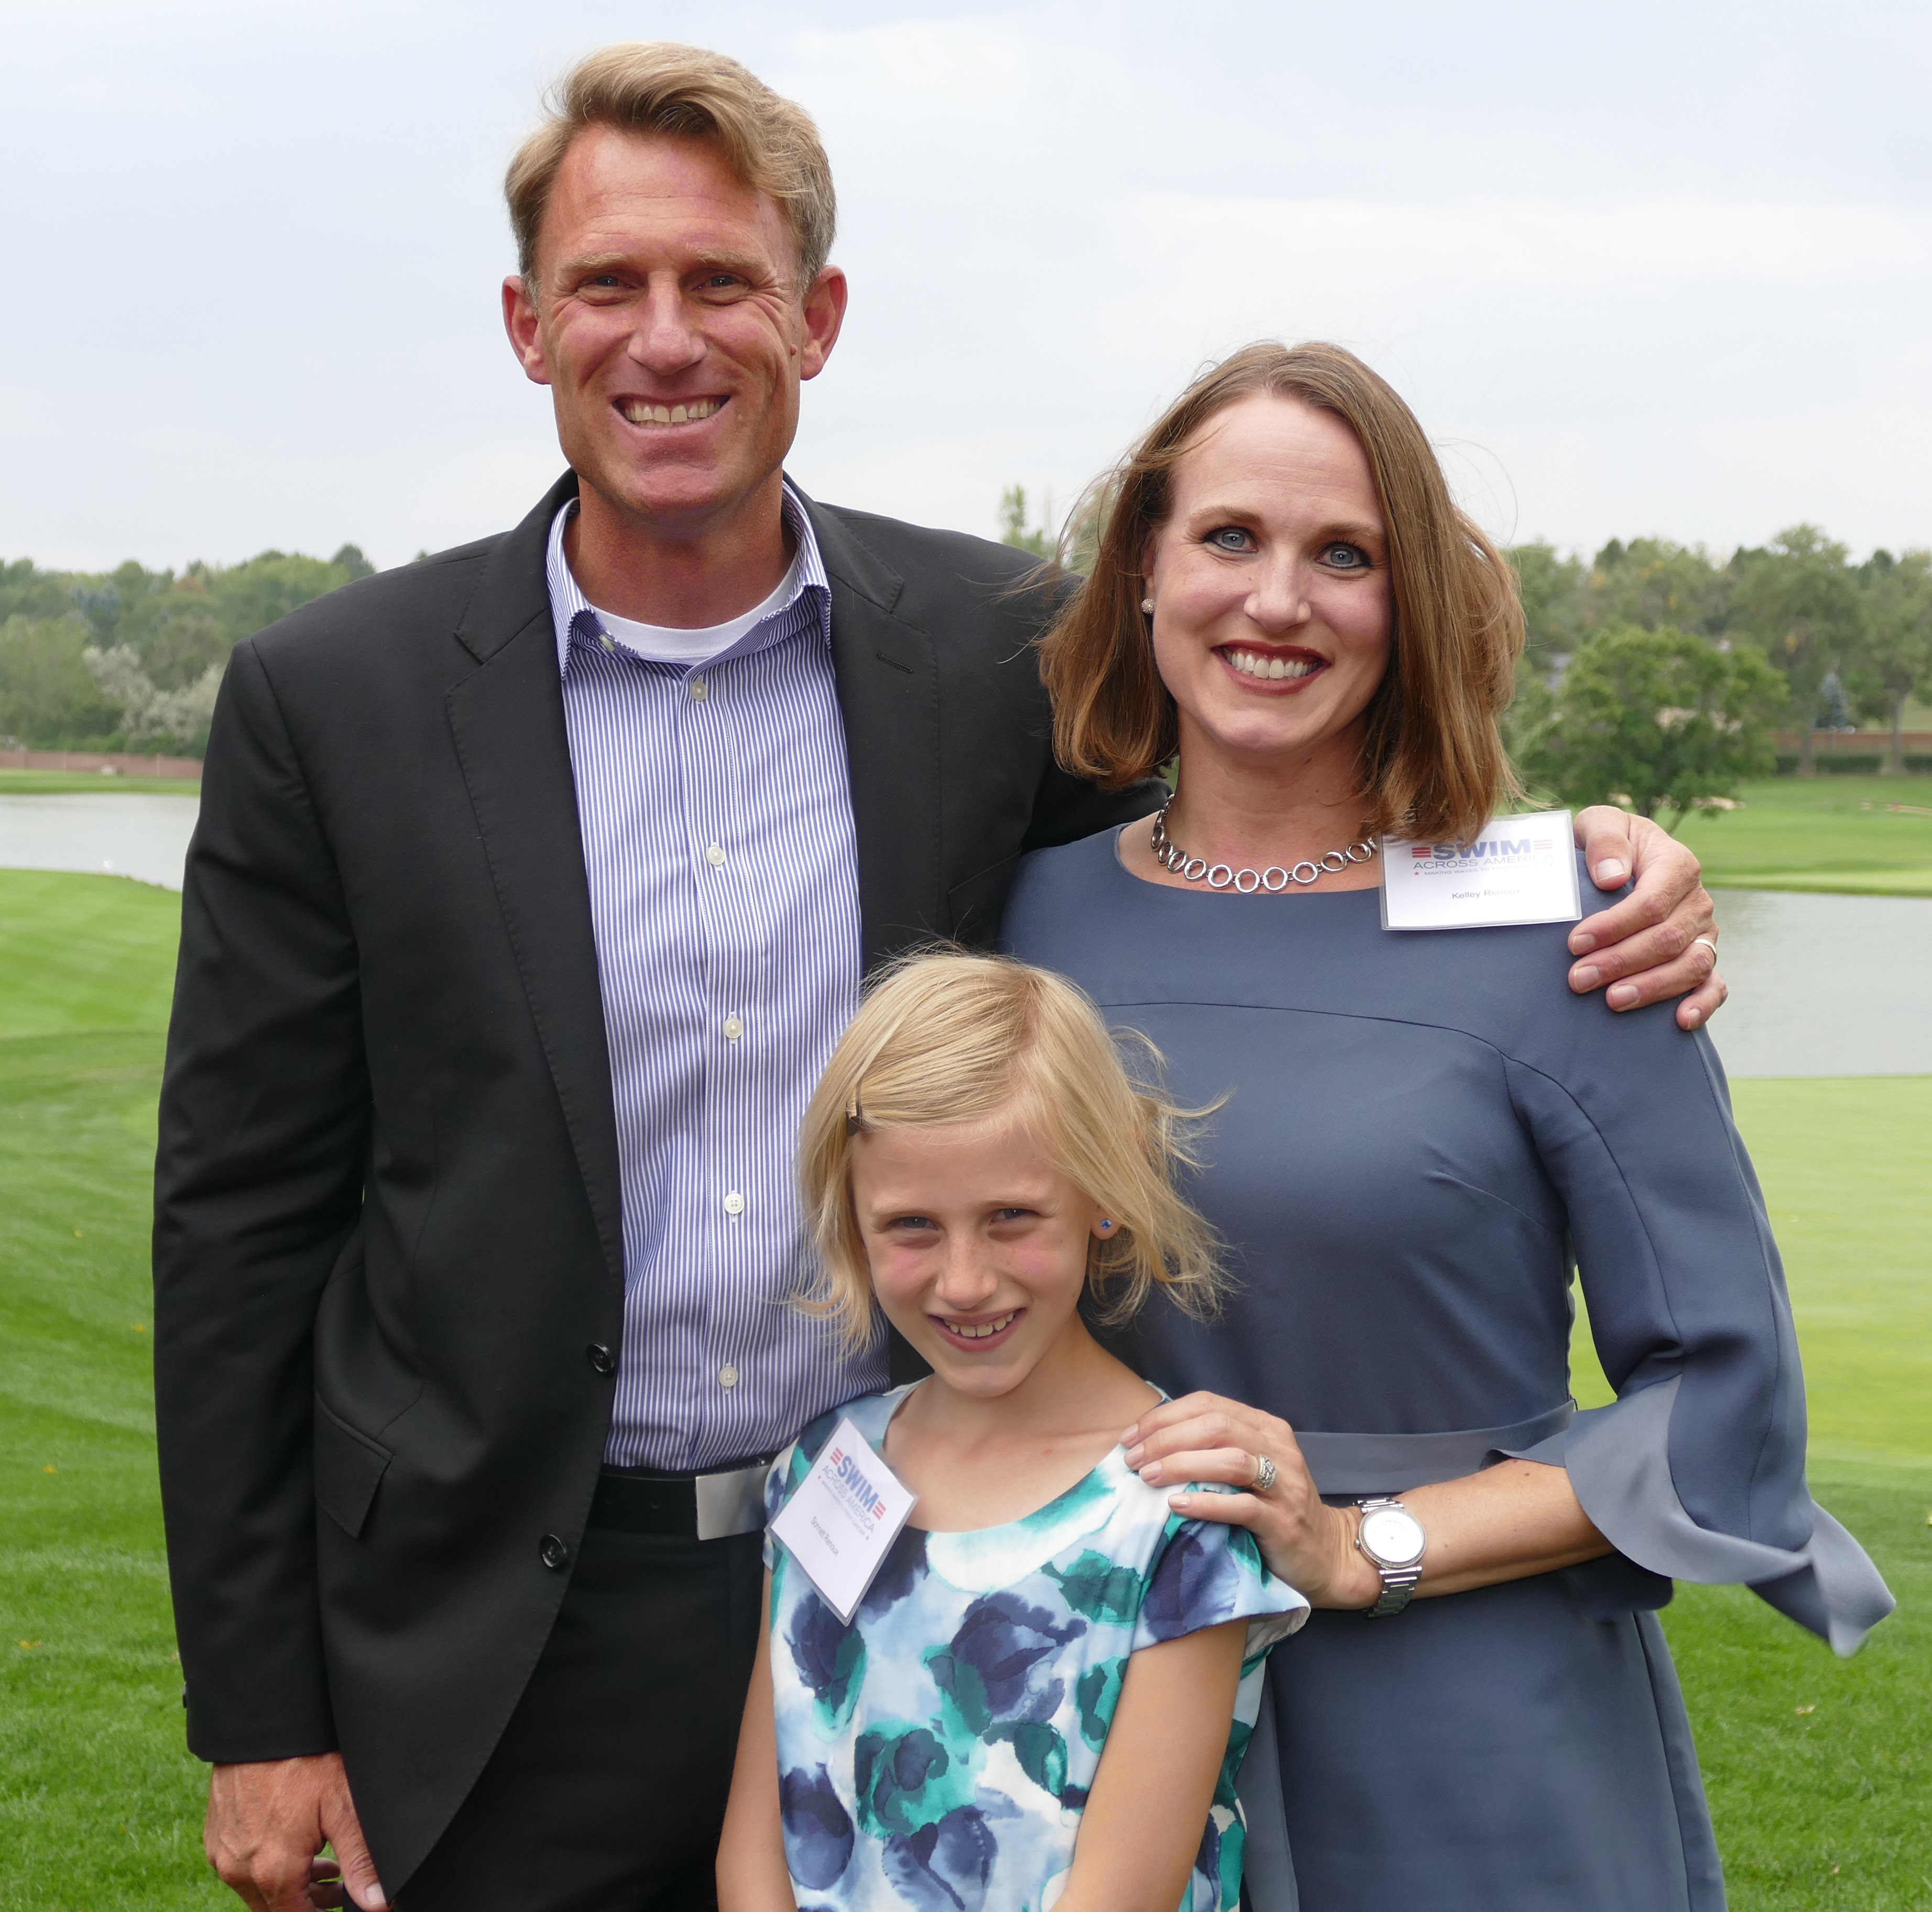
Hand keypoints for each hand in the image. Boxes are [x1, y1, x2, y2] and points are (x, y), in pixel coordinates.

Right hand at [205, 1754, 384, 1911]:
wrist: (262, 1724)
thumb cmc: (305, 1760)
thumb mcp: (343, 1808)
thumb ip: (361, 1861)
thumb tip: (377, 1904)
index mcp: (272, 1872)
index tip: (341, 1903)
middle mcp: (240, 1871)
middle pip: (275, 1909)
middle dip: (309, 1903)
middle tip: (341, 1885)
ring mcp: (224, 1854)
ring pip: (258, 1890)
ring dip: (291, 1885)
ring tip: (327, 1863)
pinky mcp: (216, 1836)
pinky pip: (242, 1867)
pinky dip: (268, 1866)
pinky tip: (296, 1844)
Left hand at [1121, 1393, 1376, 1608]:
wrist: (1325, 1555)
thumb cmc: (1274, 1509)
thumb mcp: (1248, 1469)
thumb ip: (1213, 1449)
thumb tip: (1150, 1442)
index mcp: (1266, 1427)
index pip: (1209, 1404)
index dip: (1164, 1416)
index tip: (1130, 1436)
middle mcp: (1278, 1449)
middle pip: (1216, 1426)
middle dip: (1166, 1438)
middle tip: (1133, 1459)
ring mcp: (1285, 1485)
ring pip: (1231, 1460)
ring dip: (1182, 1464)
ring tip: (1148, 1476)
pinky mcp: (1284, 1522)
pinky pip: (1242, 1506)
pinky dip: (1205, 1502)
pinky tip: (1176, 1506)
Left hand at [1567, 809, 1725, 1030]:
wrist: (1620, 861)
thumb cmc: (1605, 844)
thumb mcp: (1599, 823)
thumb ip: (1604, 839)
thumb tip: (1612, 878)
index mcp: (1676, 865)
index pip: (1651, 903)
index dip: (1614, 926)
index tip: (1575, 943)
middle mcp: (1697, 901)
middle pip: (1667, 939)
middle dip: (1620, 962)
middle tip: (1578, 979)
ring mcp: (1704, 933)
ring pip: (1691, 966)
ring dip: (1652, 987)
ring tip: (1612, 1001)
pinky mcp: (1703, 958)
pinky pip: (1715, 985)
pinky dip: (1703, 1004)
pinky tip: (1681, 1022)